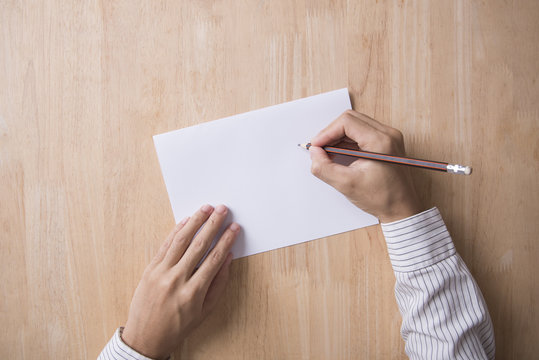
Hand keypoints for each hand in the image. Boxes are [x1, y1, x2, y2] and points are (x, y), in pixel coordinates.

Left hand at [122, 204, 239, 358]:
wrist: (146, 338)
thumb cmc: (178, 327)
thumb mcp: (204, 311)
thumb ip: (218, 284)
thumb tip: (227, 258)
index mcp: (193, 293)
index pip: (214, 258)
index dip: (226, 240)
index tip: (234, 228)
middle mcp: (176, 280)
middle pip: (199, 245)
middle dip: (213, 224)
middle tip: (223, 210)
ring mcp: (160, 273)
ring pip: (180, 240)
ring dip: (195, 221)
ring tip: (206, 208)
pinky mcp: (150, 269)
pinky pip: (165, 245)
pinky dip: (176, 231)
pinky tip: (186, 221)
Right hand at [309, 110, 422, 222]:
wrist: (401, 209)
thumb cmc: (382, 198)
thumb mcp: (346, 185)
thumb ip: (324, 168)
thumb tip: (314, 153)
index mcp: (381, 141)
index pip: (346, 122)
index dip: (326, 132)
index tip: (316, 146)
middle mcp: (388, 134)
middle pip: (350, 119)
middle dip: (331, 133)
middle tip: (319, 149)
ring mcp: (389, 137)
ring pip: (355, 124)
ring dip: (338, 136)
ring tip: (328, 154)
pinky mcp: (387, 142)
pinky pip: (362, 132)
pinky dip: (347, 141)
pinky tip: (339, 154)